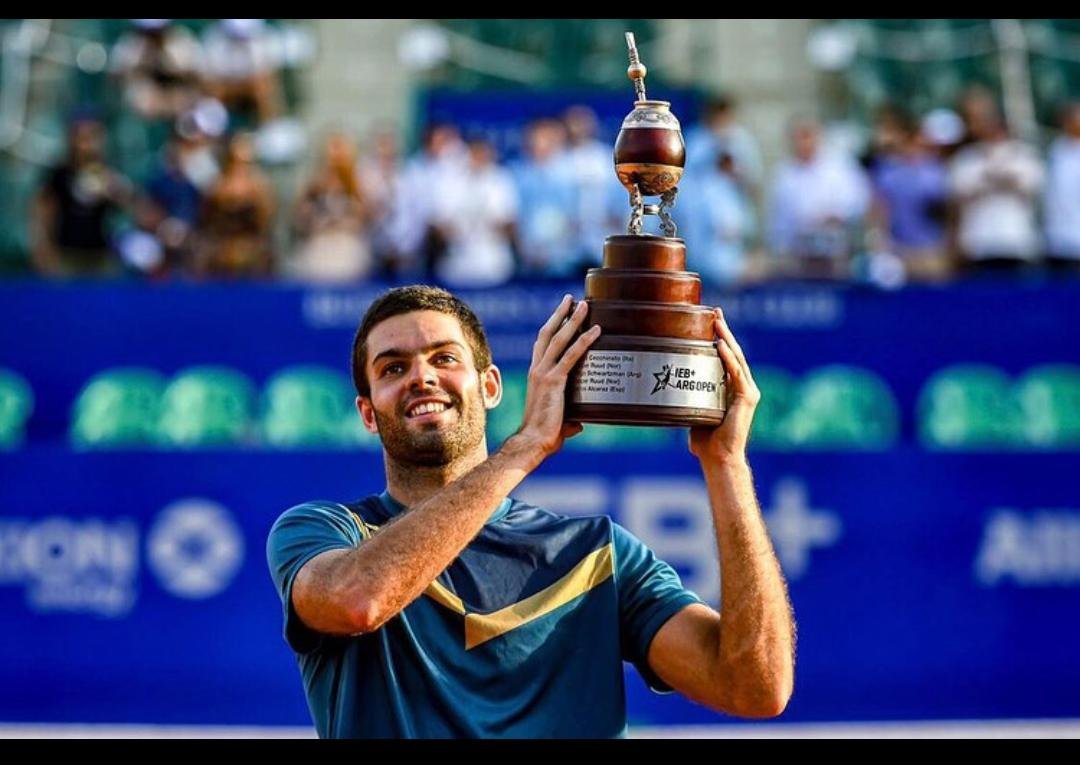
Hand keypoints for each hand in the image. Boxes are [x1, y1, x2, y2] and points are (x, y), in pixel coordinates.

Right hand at [513, 294, 600, 459]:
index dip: (552, 326)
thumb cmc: (545, 435)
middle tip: (571, 298)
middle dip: (560, 314)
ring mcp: (544, 373)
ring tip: (584, 304)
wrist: (533, 441)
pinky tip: (596, 329)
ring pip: (559, 339)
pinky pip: (571, 355)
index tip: (562, 313)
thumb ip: (570, 418)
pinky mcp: (554, 381)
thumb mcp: (559, 421)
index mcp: (536, 375)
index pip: (543, 344)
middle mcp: (537, 369)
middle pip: (548, 333)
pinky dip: (584, 340)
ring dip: (572, 319)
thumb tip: (579, 424)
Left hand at [690, 307, 760, 465]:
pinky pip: (736, 373)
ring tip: (717, 320)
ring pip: (736, 358)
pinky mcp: (748, 398)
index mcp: (731, 388)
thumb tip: (664, 388)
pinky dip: (728, 358)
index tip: (709, 320)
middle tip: (715, 311)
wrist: (718, 459)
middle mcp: (743, 387)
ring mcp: (747, 392)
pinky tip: (721, 344)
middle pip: (733, 352)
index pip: (726, 357)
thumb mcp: (693, 411)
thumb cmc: (704, 441)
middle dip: (724, 330)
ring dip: (726, 338)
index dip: (719, 337)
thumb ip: (686, 398)